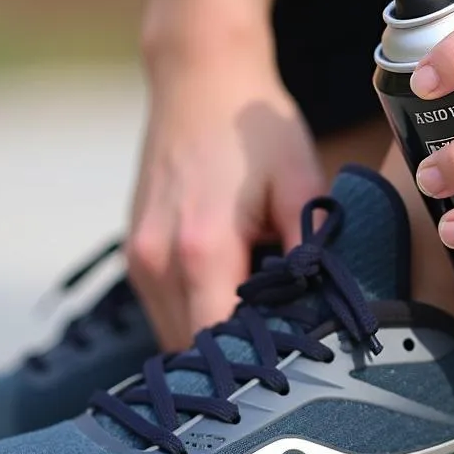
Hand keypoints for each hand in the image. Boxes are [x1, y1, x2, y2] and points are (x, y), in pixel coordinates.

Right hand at [128, 25, 322, 348]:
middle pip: (188, 348)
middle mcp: (158, 260)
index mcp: (202, 249)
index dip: (247, 367)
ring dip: (206, 340)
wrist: (198, 78)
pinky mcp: (133, 249)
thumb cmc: (252, 129)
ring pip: (169, 333)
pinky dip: (189, 315)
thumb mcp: (299, 183)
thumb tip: (320, 312)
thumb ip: (309, 253)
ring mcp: (138, 256)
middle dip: (229, 360)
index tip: (280, 375)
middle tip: (274, 361)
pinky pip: (160, 307)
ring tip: (252, 331)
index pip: (215, 343)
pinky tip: (224, 300)